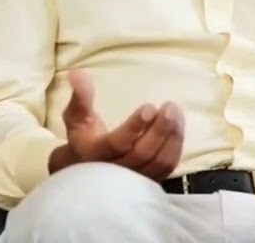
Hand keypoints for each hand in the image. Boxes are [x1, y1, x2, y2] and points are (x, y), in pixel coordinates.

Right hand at [49, 70, 184, 180]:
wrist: (87, 172)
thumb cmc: (82, 138)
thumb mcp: (76, 117)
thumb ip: (80, 96)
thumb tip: (77, 73)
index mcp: (94, 154)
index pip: (118, 143)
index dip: (134, 127)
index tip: (149, 106)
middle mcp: (115, 172)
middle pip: (142, 153)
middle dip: (159, 129)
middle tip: (170, 106)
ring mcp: (134, 179)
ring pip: (158, 162)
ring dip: (171, 137)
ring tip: (176, 112)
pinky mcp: (148, 180)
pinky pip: (167, 168)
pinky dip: (175, 147)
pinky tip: (178, 127)